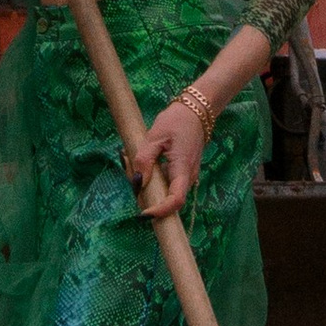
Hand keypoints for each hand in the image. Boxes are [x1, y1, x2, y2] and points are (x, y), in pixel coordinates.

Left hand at [126, 92, 207, 219]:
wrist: (196, 111)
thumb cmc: (177, 121)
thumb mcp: (155, 136)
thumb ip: (144, 159)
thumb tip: (136, 183)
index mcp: (183, 169)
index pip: (176, 200)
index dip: (160, 211)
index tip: (143, 214)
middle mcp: (188, 177)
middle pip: (169, 199)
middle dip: (148, 196)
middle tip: (129, 175)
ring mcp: (187, 175)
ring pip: (167, 192)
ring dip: (149, 187)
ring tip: (132, 165)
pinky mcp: (183, 172)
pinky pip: (168, 183)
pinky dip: (154, 179)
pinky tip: (143, 164)